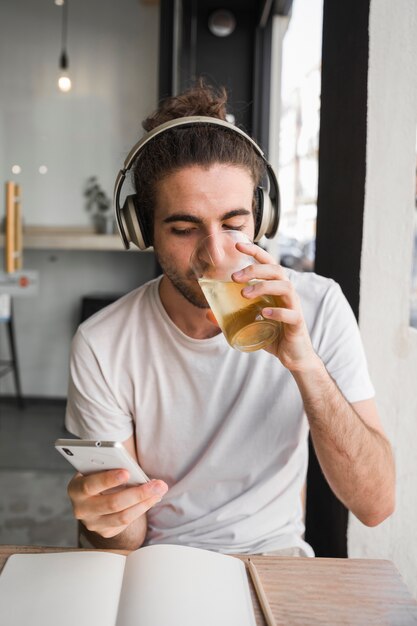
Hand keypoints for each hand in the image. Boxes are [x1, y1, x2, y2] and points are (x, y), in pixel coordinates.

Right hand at [67, 470, 167, 538]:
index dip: (108, 479)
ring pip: (122, 516)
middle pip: (112, 504)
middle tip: (157, 484)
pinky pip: (126, 522)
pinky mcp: (104, 531)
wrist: (92, 494)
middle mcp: (81, 509)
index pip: (90, 485)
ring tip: (160, 490)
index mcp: (75, 489)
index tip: (127, 472)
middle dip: (138, 493)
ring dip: (145, 503)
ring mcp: (92, 523)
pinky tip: (153, 498)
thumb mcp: (97, 468)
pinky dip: (141, 509)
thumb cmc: (97, 475)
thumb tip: (133, 470)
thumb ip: (108, 467)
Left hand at [232, 241, 317, 371]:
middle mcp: (287, 294)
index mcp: (276, 289)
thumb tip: (207, 313)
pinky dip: (277, 312)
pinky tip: (263, 313)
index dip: (255, 252)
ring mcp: (294, 307)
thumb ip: (231, 316)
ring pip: (285, 287)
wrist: (293, 356)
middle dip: (255, 270)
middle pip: (276, 271)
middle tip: (234, 277)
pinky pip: (291, 314)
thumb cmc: (273, 334)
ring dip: (263, 287)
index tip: (238, 245)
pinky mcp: (297, 324)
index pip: (268, 263)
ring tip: (244, 294)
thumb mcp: (250, 323)